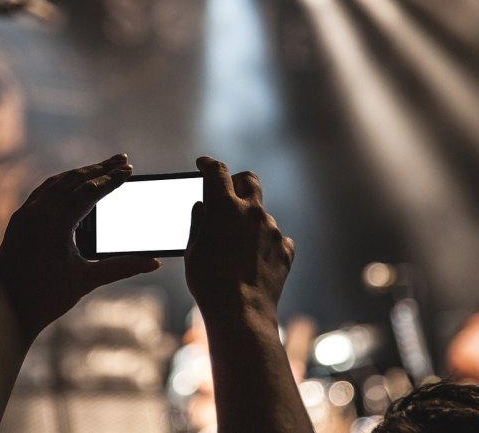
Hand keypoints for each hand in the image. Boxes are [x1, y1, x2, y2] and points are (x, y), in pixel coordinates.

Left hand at [0, 154, 161, 343]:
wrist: (6, 315)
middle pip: (73, 180)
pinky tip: (72, 184)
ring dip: (80, 173)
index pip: (89, 191)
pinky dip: (61, 183)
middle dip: (99, 168)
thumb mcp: (87, 280)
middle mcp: (36, 214)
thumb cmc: (46, 299)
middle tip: (122, 159)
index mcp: (55, 225)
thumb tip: (154, 262)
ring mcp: (23, 216)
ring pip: (55, 183)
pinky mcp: (16, 221)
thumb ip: (123, 267)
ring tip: (101, 168)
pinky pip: (41, 193)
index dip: (112, 179)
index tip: (129, 169)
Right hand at [184, 156, 294, 322]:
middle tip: (227, 193)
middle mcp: (252, 211)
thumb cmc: (209, 282)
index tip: (203, 165)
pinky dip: (264, 243)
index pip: (217, 171)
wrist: (241, 313)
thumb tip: (203, 207)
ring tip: (236, 248)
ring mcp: (272, 229)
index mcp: (224, 206)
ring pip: (261, 214)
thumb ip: (199, 222)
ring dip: (249, 222)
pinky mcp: (285, 249)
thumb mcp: (192, 249)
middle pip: (249, 180)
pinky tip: (254, 261)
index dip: (208, 164)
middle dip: (237, 182)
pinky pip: (276, 238)